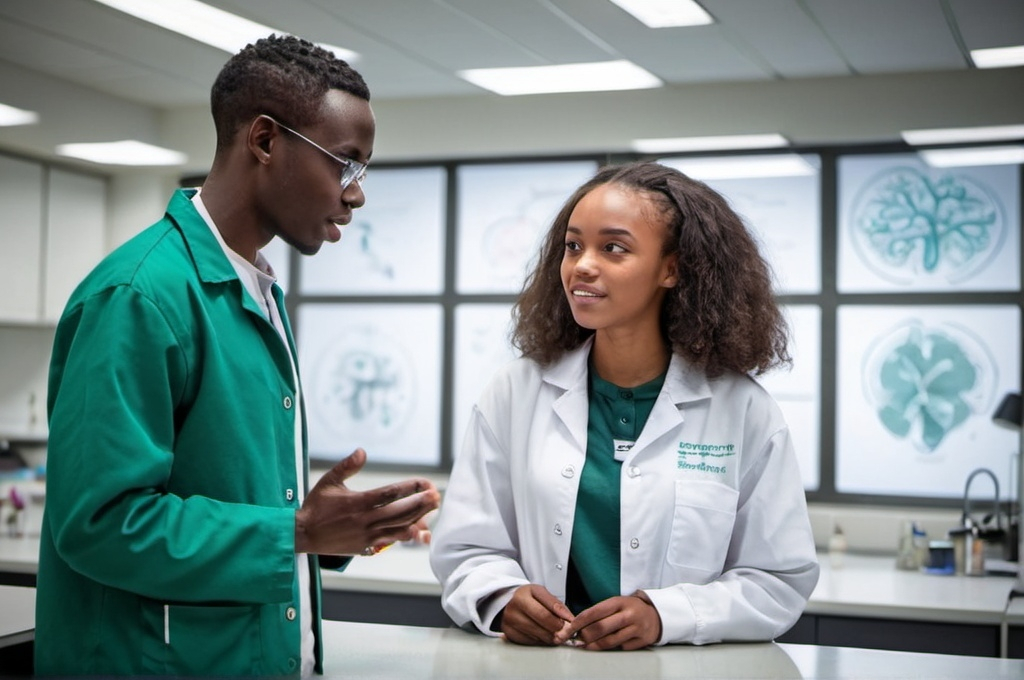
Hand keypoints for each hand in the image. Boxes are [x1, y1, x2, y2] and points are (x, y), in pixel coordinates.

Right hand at [294, 448, 439, 555]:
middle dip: (421, 503)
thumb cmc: (316, 506)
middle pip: (400, 511)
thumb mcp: (328, 481)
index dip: (410, 488)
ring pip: (398, 527)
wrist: (303, 535)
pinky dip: (406, 535)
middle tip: (437, 496)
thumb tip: (362, 451)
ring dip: (419, 518)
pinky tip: (420, 530)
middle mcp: (364, 520)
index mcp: (357, 502)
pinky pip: (391, 541)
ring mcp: (366, 535)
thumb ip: (347, 466)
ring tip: (433, 509)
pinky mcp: (366, 546)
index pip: (390, 494)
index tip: (424, 482)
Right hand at [500, 584, 574, 645]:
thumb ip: (556, 605)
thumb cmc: (528, 598)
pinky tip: (542, 634)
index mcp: (523, 595)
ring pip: (537, 635)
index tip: (569, 621)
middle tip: (563, 629)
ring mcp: (509, 621)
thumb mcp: (541, 593)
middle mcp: (514, 607)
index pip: (545, 611)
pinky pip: (530, 641)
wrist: (508, 602)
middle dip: (557, 628)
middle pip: (542, 623)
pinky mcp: (508, 633)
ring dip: (550, 636)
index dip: (560, 618)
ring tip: (553, 631)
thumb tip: (569, 619)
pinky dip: (540, 640)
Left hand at [567, 592, 661, 650]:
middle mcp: (628, 614)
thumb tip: (578, 625)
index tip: (570, 627)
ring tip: (585, 645)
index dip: (580, 621)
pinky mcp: (641, 641)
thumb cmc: (630, 609)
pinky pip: (620, 647)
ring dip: (594, 645)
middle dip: (585, 635)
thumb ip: (600, 612)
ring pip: (609, 641)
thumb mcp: (617, 603)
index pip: (595, 611)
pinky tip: (605, 645)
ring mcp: (636, 628)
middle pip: (601, 628)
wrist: (655, 616)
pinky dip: (611, 648)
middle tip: (576, 639)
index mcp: (619, 602)